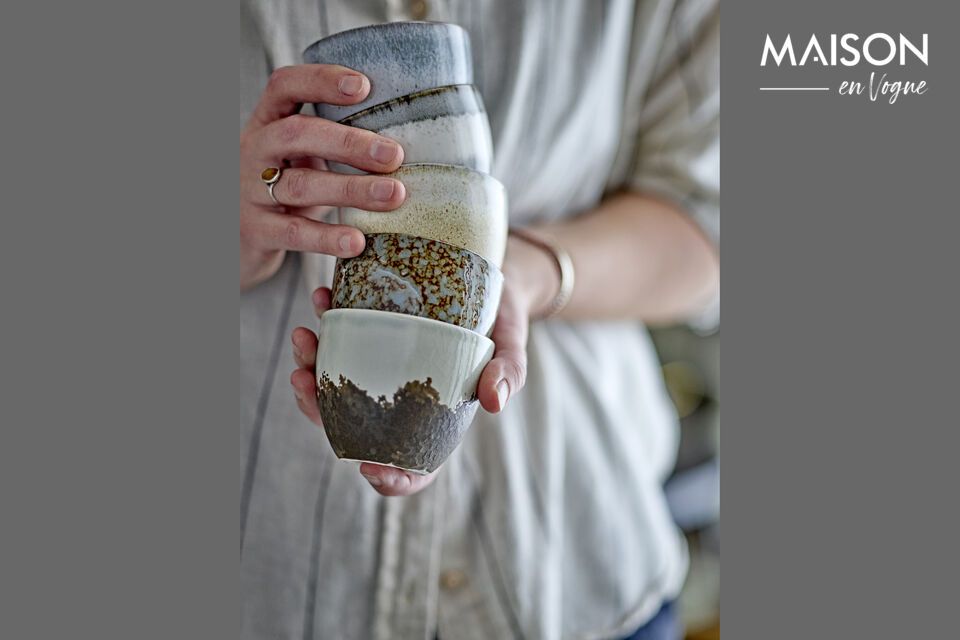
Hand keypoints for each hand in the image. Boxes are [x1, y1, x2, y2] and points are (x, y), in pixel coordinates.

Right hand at [240, 65, 406, 289]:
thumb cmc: (286, 186)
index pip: (285, 86)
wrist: (237, 237)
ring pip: (300, 184)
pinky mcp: (256, 231)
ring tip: (394, 195)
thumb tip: (412, 137)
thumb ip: (335, 141)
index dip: (321, 80)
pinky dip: (327, 237)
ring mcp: (250, 191)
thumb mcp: (301, 155)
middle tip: (395, 155)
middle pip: (297, 134)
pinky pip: (293, 232)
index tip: (364, 86)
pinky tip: (358, 241)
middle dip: (349, 142)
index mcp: (268, 122)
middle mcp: (254, 150)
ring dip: (351, 189)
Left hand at [288, 236, 557, 495]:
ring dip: (310, 366)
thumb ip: (507, 373)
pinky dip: (325, 323)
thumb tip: (495, 402)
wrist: (494, 279)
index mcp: (437, 419)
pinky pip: (340, 341)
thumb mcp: (512, 346)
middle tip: (303, 381)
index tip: (369, 465)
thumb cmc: (504, 322)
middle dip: (319, 410)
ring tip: (304, 336)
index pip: (412, 466)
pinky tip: (322, 299)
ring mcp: (382, 370)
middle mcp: (402, 400)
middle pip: (354, 426)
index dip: (389, 477)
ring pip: (336, 386)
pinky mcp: (372, 337)